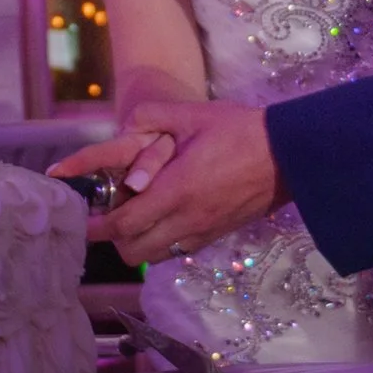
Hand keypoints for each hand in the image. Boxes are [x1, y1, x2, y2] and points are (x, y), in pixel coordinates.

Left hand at [47, 99, 284, 265]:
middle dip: (113, 238)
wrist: (289, 155)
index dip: (97, 226)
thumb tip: (124, 125)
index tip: (82, 220)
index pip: (124, 224)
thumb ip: (152, 116)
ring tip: (133, 217)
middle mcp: (187, 220)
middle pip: (133, 251)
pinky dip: (160, 243)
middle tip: (107, 215)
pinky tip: (162, 218)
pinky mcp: (216, 237)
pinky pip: (176, 251)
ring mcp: (203, 232)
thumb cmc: (240, 130)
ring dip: (136, 243)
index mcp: (176, 191)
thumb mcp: (193, 114)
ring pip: (154, 257)